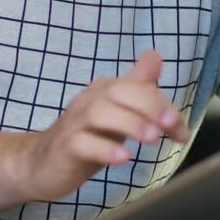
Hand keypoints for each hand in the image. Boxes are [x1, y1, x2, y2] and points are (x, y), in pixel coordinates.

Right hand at [11, 50, 187, 200]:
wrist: (39, 164)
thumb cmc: (86, 136)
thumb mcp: (117, 112)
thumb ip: (137, 87)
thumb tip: (155, 56)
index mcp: (104, 90)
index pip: (138, 87)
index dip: (163, 105)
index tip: (181, 131)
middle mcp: (89, 101)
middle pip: (119, 91)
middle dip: (150, 106)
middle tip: (170, 127)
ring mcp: (74, 124)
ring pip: (100, 113)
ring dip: (130, 124)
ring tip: (153, 139)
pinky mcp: (64, 148)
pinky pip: (82, 143)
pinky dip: (105, 149)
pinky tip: (124, 158)